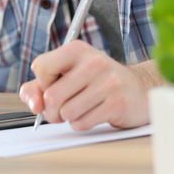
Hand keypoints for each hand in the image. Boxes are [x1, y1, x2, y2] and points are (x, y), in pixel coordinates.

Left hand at [18, 40, 164, 129]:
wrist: (138, 88)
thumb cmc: (97, 82)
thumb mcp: (67, 74)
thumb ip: (39, 88)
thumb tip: (34, 104)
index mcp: (76, 49)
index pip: (41, 67)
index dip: (42, 83)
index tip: (53, 85)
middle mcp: (93, 62)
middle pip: (51, 96)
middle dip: (52, 110)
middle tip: (63, 107)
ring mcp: (107, 82)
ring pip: (66, 112)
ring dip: (69, 118)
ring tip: (81, 108)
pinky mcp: (117, 103)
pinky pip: (82, 123)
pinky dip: (82, 123)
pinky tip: (93, 113)